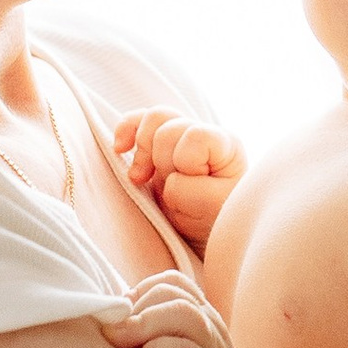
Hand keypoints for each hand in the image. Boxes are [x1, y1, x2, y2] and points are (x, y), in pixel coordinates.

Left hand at [98, 270, 250, 347]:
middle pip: (171, 292)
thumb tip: (106, 322)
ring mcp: (212, 346)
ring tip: (123, 345)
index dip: (140, 292)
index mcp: (199, 312)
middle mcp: (208, 322)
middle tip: (113, 334)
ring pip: (182, 313)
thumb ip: (147, 331)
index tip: (122, 318)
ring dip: (143, 325)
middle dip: (135, 308)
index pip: (170, 282)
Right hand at [112, 107, 246, 251]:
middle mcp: (204, 133)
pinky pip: (137, 120)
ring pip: (153, 118)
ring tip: (142, 178)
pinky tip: (120, 148)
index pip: (195, 134)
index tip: (194, 187)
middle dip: (162, 162)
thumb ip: (189, 191)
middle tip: (170, 188)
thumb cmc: (217, 217)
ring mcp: (180, 135)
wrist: (203, 229)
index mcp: (226, 145)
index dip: (185, 161)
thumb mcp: (212, 210)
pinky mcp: (157, 143)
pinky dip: (126, 130)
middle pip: (169, 128)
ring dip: (142, 149)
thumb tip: (164, 179)